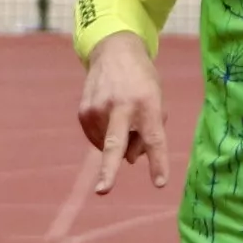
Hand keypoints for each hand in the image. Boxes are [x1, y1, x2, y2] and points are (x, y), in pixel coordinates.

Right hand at [76, 33, 169, 192]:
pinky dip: (106, 137)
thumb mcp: (156, 100)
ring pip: (109, 146)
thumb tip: (128, 160)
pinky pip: (97, 140)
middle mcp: (120, 106)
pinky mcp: (83, 112)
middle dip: (109, 169)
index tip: (159, 182)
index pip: (154, 137)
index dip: (157, 161)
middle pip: (115, 143)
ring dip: (120, 143)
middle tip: (103, 190)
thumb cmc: (142, 83)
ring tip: (125, 118)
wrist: (114, 51)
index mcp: (147, 102)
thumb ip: (150, 131)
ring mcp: (98, 108)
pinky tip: (111, 119)